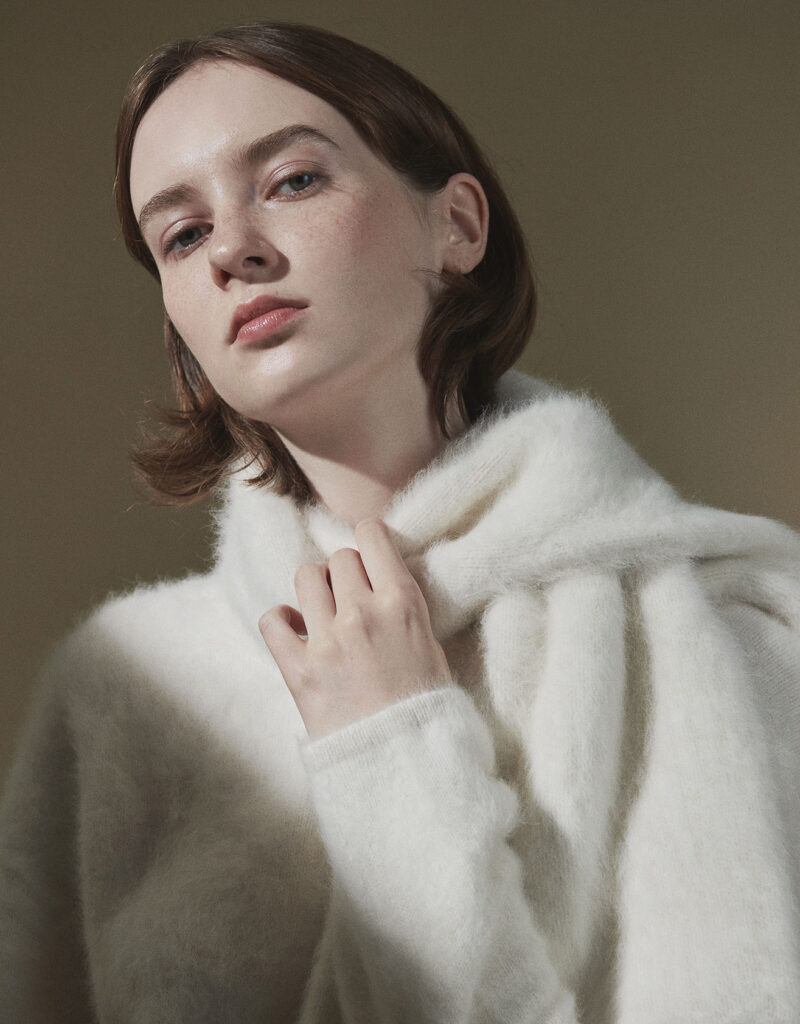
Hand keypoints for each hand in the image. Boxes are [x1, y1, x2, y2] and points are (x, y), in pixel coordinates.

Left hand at [258, 518, 452, 739]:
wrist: (404, 765)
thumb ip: (402, 606)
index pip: (370, 535)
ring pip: (306, 577)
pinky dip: (280, 621)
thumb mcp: (429, 645)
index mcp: (401, 603)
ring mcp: (327, 641)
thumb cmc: (425, 707)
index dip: (368, 541)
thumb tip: (380, 575)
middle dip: (345, 572)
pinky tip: (296, 632)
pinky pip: (272, 620)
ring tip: (324, 612)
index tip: (368, 554)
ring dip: (315, 590)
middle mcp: (362, 614)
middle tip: (352, 597)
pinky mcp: (298, 671)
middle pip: (339, 558)